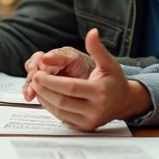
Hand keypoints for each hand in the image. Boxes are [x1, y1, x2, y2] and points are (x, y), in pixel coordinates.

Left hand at [27, 28, 152, 130]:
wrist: (125, 103)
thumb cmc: (115, 81)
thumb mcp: (109, 63)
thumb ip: (98, 48)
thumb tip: (92, 32)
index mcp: (100, 91)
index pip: (71, 87)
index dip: (51, 81)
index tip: (38, 73)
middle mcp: (96, 109)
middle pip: (62, 101)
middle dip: (44, 89)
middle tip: (34, 78)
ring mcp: (89, 120)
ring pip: (60, 111)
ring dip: (44, 98)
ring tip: (36, 85)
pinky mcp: (83, 127)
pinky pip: (62, 118)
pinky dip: (50, 107)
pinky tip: (44, 95)